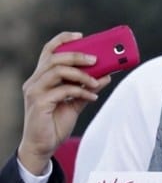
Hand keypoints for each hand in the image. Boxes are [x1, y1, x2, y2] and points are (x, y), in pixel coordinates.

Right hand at [18, 32, 110, 174]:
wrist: (43, 146)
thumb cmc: (55, 122)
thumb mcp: (75, 103)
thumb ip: (87, 88)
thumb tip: (106, 75)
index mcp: (42, 77)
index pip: (48, 51)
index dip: (63, 40)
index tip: (82, 36)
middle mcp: (35, 81)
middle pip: (54, 58)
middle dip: (77, 55)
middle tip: (97, 59)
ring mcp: (34, 91)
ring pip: (57, 70)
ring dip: (81, 74)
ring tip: (96, 82)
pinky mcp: (39, 103)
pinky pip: (63, 90)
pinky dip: (81, 91)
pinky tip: (92, 96)